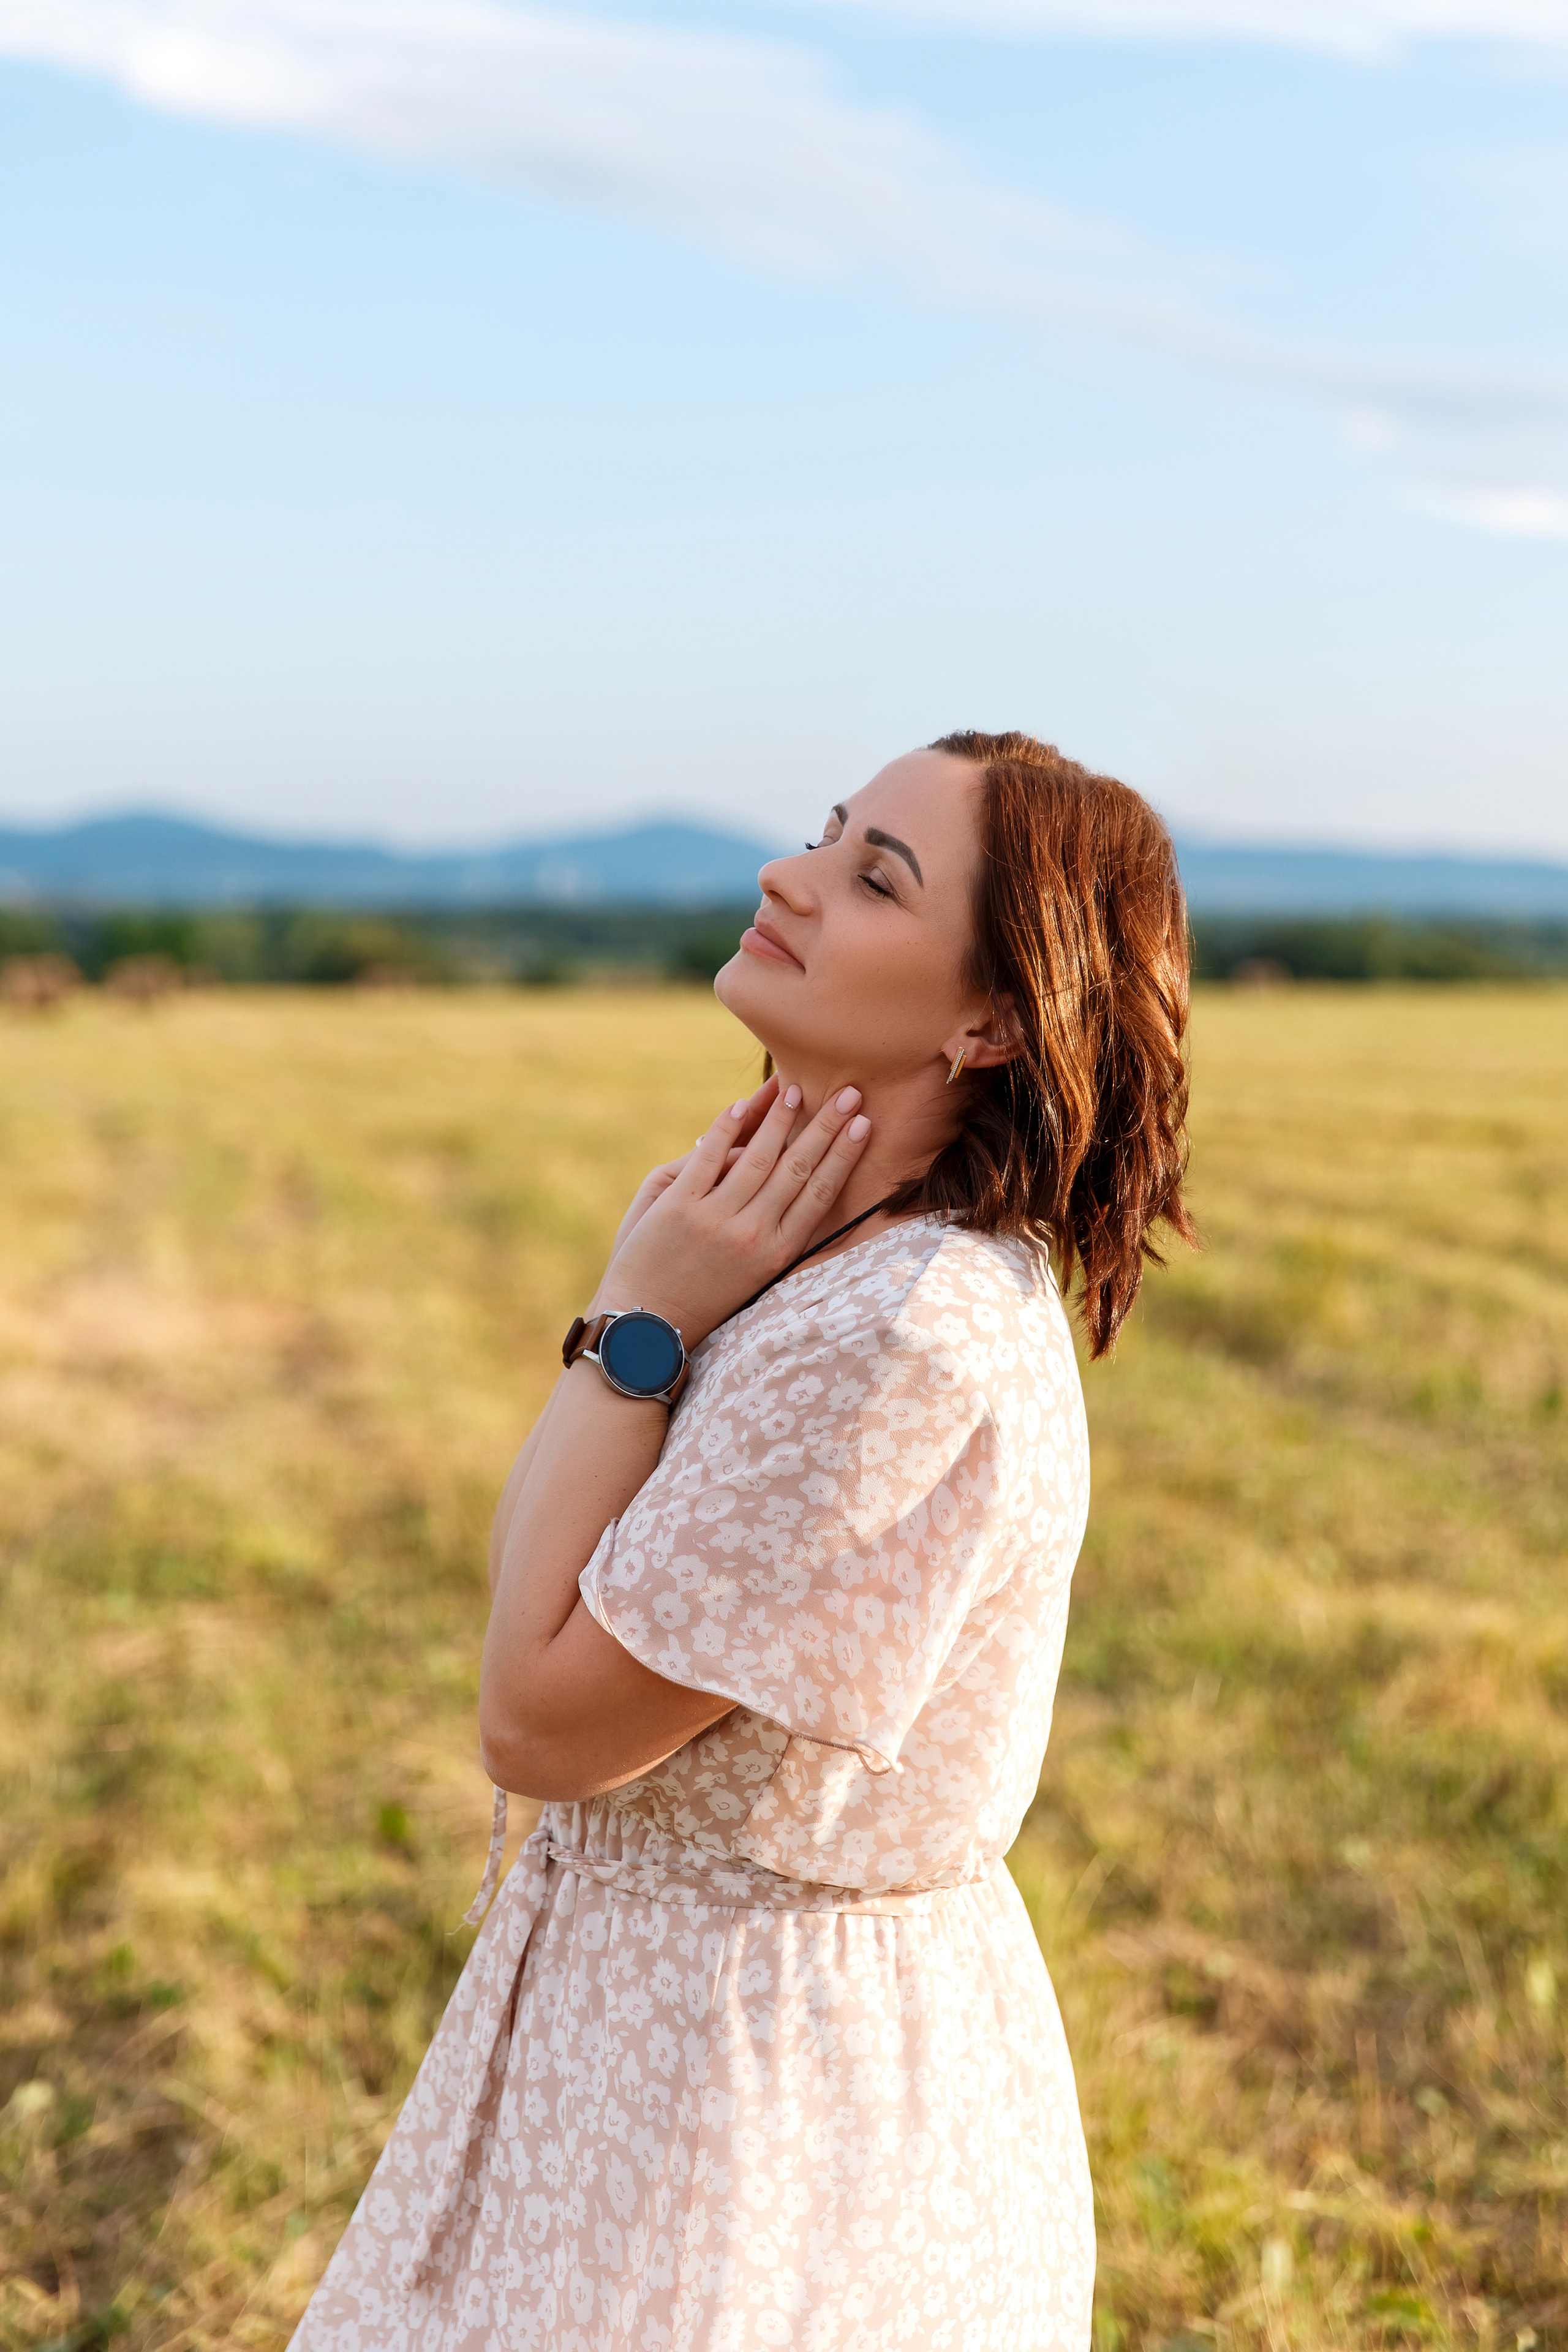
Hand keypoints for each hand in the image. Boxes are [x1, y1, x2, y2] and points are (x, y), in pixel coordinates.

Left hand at [590, 1079, 872, 1347]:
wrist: (647, 1324)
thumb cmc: (701, 1296)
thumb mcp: (752, 1272)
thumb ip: (769, 1223)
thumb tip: (770, 1164)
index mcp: (777, 1252)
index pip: (820, 1193)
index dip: (844, 1156)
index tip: (863, 1125)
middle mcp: (754, 1234)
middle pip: (799, 1169)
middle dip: (826, 1127)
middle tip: (849, 1094)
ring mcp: (717, 1219)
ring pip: (759, 1157)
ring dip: (780, 1119)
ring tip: (796, 1090)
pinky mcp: (679, 1208)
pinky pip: (709, 1156)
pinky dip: (727, 1127)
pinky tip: (743, 1104)